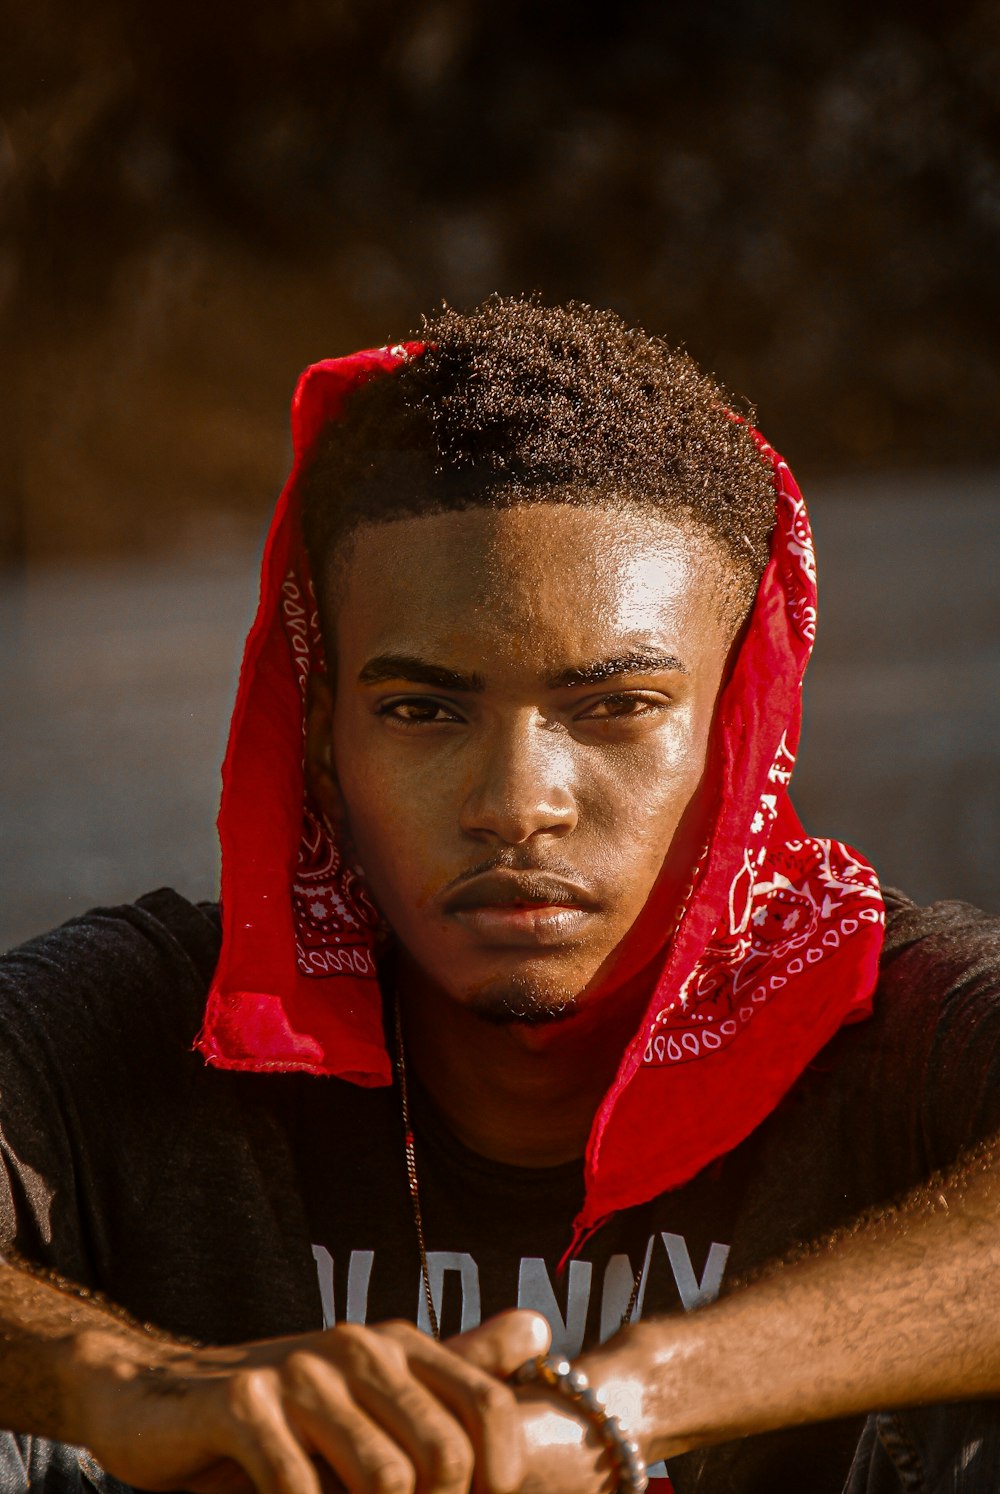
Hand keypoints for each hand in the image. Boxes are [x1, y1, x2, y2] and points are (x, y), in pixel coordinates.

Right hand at [65, 1310, 550, 1493]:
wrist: (154, 1398)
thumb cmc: (278, 1414)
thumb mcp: (369, 1392)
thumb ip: (455, 1367)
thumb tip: (541, 1329)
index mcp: (396, 1344)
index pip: (489, 1409)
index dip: (499, 1479)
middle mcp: (356, 1346)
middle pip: (444, 1456)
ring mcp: (300, 1371)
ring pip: (385, 1480)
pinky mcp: (242, 1401)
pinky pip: (301, 1488)